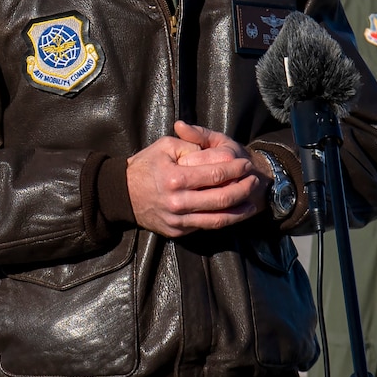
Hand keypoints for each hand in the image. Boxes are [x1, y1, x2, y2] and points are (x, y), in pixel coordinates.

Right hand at [126, 121, 263, 236]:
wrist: (121, 194)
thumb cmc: (145, 166)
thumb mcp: (165, 146)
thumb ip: (191, 145)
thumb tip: (215, 153)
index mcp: (175, 178)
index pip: (215, 174)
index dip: (235, 169)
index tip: (246, 165)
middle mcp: (178, 202)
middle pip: (222, 198)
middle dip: (243, 189)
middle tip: (255, 181)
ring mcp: (178, 219)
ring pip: (218, 219)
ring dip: (240, 210)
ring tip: (252, 201)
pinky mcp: (178, 231)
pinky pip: (206, 226)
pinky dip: (224, 220)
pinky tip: (234, 212)